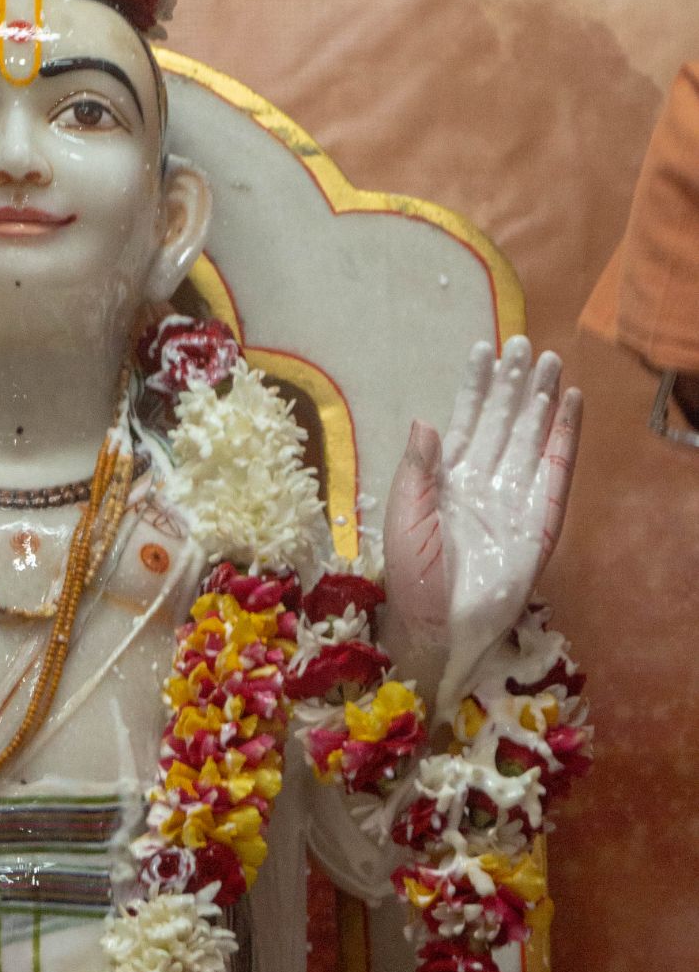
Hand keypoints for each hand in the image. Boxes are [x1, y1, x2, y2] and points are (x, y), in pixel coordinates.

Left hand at [382, 336, 581, 720]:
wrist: (437, 627)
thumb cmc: (411, 577)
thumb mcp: (402, 516)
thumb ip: (417, 468)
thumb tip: (426, 420)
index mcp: (446, 479)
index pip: (466, 422)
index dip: (476, 387)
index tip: (483, 350)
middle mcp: (482, 483)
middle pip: (504, 423)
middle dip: (514, 385)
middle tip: (525, 344)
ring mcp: (513, 500)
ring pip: (531, 439)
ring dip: (540, 402)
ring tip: (550, 363)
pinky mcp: (540, 523)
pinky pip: (554, 474)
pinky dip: (563, 439)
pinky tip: (569, 407)